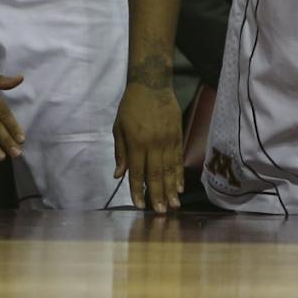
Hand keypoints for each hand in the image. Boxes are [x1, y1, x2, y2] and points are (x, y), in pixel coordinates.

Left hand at [113, 71, 183, 213]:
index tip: (140, 206)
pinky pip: (178, 159)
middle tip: (161, 213)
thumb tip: (118, 175)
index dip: (138, 190)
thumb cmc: (130, 107)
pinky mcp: (178, 136)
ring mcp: (168, 141)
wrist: (152, 85)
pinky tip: (179, 186)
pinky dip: (179, 174)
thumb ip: (120, 152)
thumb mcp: (118, 128)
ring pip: (170, 170)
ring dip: (171, 189)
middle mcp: (153, 145)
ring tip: (173, 205)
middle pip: (156, 175)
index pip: (137, 172)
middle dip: (157, 195)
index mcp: (136, 143)